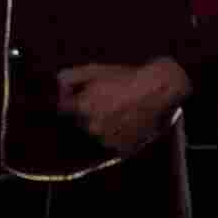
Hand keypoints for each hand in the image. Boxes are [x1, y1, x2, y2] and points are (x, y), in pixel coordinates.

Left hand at [54, 55, 188, 157]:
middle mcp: (92, 127)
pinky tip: (128, 121)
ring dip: (102, 126)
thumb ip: (68, 78)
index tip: (82, 97)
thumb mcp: (94, 69)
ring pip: (97, 134)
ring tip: (119, 111)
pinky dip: (117, 136)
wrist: (159, 88)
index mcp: (81, 108)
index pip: (63, 110)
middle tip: (107, 102)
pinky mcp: (123, 149)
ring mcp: (107, 140)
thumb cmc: (126, 77)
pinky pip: (113, 144)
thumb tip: (57, 89)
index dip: (72, 101)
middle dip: (88, 113)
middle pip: (80, 123)